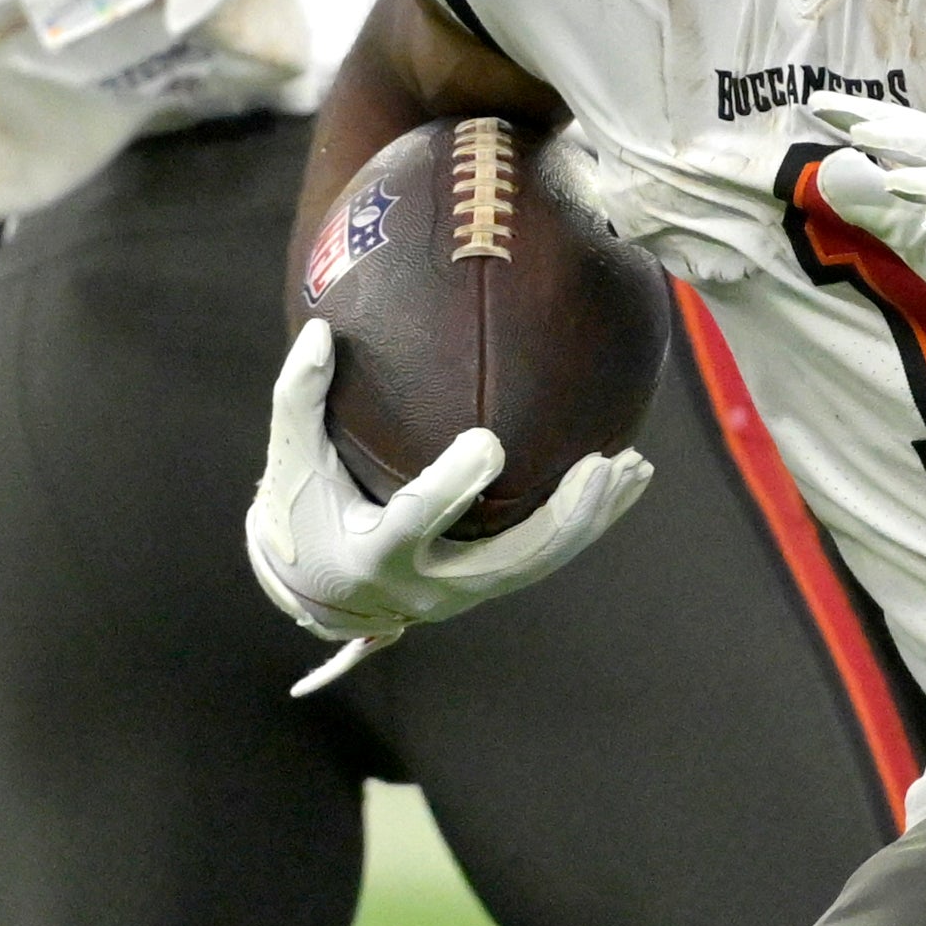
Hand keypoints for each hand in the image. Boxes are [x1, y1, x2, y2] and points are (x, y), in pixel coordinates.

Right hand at [242, 318, 644, 674]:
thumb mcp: (291, 457)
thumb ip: (299, 396)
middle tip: (604, 467)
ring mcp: (460, 594)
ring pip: (536, 565)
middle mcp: (425, 586)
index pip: (419, 518)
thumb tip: (320, 330)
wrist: (314, 588)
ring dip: (589, 521)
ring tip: (634, 470)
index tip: (490, 443)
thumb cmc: (300, 510)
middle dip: (561, 520)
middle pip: (507, 562)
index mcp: (373, 554)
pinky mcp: (483, 588)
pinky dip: (582, 525)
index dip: (454, 486)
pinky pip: (541, 559)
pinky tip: (621, 485)